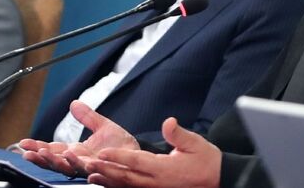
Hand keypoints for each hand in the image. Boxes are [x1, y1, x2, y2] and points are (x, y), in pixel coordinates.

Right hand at [18, 101, 138, 176]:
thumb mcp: (103, 126)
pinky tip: (85, 165)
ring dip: (63, 163)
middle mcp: (80, 162)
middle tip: (32, 153)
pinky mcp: (105, 173)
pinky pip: (97, 174)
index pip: (52, 149)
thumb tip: (73, 103)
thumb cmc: (120, 145)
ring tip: (58, 154)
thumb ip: (88, 117)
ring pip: (73, 169)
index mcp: (76, 151)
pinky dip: (89, 170)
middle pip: (57, 162)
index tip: (23, 143)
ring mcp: (91, 169)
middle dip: (43, 158)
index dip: (38, 147)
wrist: (139, 157)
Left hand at [85, 117, 220, 187]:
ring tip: (88, 172)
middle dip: (105, 168)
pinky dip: (114, 184)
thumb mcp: (196, 143)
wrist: (216, 180)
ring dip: (106, 177)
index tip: (102, 151)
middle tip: (87, 161)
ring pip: (125, 184)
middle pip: (125, 175)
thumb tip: (168, 122)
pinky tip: (103, 180)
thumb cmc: (206, 161)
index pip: (137, 161)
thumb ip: (178, 134)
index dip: (118, 156)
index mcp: (165, 168)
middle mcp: (155, 181)